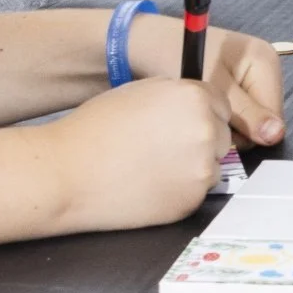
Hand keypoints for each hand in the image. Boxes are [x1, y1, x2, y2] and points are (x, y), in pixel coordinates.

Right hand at [41, 80, 233, 229]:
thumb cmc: (96, 129)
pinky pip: (196, 191)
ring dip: (192, 165)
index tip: (183, 121)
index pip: (222, 104)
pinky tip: (150, 183)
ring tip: (152, 164)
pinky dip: (180, 189)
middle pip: (221, 135)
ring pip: (212, 165)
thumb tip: (196, 102)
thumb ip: (176, 96)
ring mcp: (202, 169)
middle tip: (164, 145)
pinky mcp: (192, 201)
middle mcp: (206, 132)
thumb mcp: (140, 91)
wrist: (70, 173)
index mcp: (194, 98)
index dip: (201, 112)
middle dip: (200, 139)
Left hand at [126, 16, 286, 148]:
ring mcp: (252, 77)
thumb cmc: (174, 57)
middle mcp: (264, 68)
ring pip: (251, 121)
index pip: (273, 115)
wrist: (145, 46)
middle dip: (237, 126)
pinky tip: (204, 108)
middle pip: (265, 119)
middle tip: (207, 114)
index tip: (219, 123)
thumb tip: (276, 135)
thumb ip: (245, 113)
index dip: (249, 130)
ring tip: (203, 110)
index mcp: (265, 61)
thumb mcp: (212, 87)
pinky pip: (240, 114)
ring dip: (228, 123)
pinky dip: (222, 117)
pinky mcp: (238, 85)